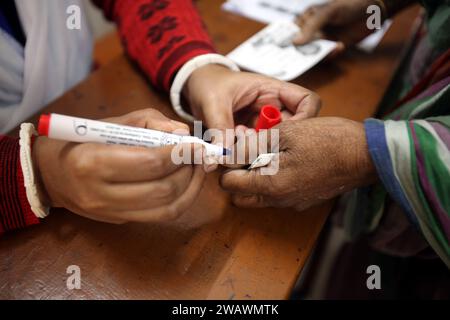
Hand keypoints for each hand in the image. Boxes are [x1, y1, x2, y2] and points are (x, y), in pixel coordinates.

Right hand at [32, 109, 205, 223]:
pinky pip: (160, 216)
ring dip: (191, 188)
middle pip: (163, 189)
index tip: (197, 144)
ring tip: (198, 168)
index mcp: (92, 162)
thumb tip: (184, 133)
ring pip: (167, 208)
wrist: (52, 174)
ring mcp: (110, 213)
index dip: (180, 154)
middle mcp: (100, 194)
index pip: (150, 163)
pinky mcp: (120, 221)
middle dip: (189, 171)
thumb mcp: (113, 122)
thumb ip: (150, 123)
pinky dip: (181, 200)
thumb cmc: (82, 141)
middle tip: (201, 156)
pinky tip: (187, 183)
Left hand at [184, 64, 320, 145]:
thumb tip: (219, 158)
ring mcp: (267, 127)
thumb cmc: (208, 85)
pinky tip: (233, 153)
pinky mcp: (256, 140)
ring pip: (278, 146)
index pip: (307, 102)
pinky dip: (248, 158)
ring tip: (236, 147)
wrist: (195, 88)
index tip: (287, 136)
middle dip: (275, 143)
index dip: (305, 119)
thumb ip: (219, 128)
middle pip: (295, 130)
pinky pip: (260, 154)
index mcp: (274, 91)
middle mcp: (276, 110)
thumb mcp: (214, 103)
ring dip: (259, 153)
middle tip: (250, 147)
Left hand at [220, 117, 377, 210]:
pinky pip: (277, 194)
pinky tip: (284, 159)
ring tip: (267, 151)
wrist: (366, 154)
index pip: (228, 184)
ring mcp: (292, 202)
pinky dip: (272, 180)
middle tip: (247, 151)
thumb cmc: (328, 140)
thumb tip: (228, 152)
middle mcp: (279, 199)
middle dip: (237, 175)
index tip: (233, 148)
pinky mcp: (304, 199)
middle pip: (240, 196)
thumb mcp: (284, 134)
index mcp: (270, 185)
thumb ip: (252, 146)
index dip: (227, 165)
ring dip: (255, 178)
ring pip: (258, 196)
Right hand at [293, 0, 378, 49]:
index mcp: (306, 18)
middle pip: (300, 46)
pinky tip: (340, 46)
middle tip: (305, 56)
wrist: (373, 10)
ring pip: (313, 53)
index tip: (281, 50)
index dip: (285, 41)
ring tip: (333, 45)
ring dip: (321, 53)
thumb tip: (294, 43)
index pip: (291, 32)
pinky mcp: (333, 48)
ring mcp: (323, 40)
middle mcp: (313, 31)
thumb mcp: (327, 13)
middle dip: (302, 52)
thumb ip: (310, 27)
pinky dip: (332, 54)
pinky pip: (327, 57)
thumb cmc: (348, 5)